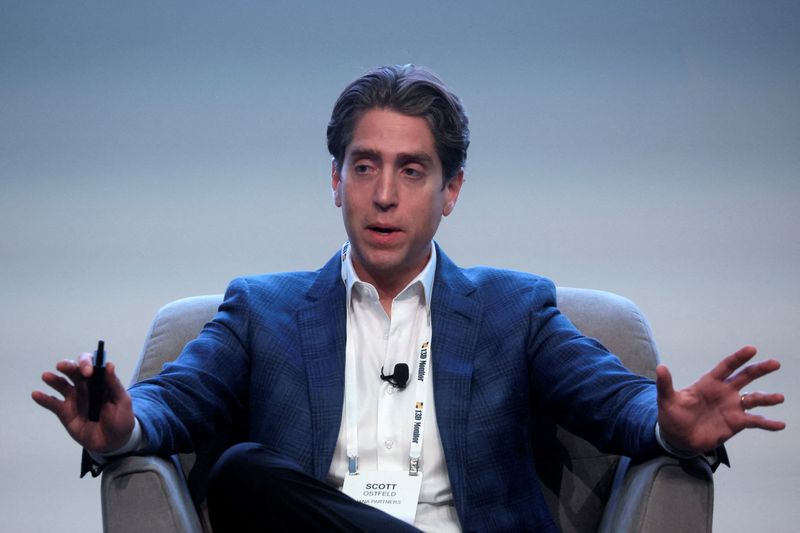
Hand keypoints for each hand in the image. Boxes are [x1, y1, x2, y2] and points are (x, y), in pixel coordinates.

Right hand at [32, 353, 134, 453]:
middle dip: (68, 366)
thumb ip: (114, 385)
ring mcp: (74, 398)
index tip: (87, 372)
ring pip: (61, 384)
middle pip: (74, 371)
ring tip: (46, 376)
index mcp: (101, 380)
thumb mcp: (123, 402)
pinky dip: (43, 398)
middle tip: (63, 366)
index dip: (87, 364)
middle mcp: (85, 386)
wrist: (112, 442)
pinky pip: (52, 403)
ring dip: (53, 378)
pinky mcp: (65, 412)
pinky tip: (36, 394)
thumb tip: (109, 365)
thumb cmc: (121, 419)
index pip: (91, 365)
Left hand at [656, 345, 784, 452]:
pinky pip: (755, 421)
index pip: (726, 367)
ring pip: (754, 399)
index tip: (752, 349)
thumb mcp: (666, 400)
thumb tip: (660, 367)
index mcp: (709, 383)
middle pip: (745, 377)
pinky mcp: (736, 423)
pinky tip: (780, 424)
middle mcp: (724, 392)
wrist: (678, 437)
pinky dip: (768, 423)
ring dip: (767, 398)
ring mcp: (732, 407)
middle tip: (775, 363)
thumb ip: (665, 384)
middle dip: (759, 370)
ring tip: (779, 397)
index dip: (738, 358)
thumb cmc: (672, 415)